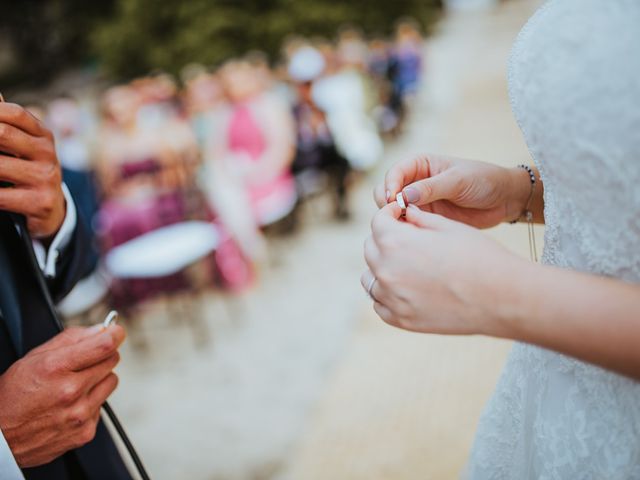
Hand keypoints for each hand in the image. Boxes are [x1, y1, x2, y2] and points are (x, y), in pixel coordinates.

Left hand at [0, 102, 65, 238]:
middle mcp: (48, 154)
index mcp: (43, 136)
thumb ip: (6, 124)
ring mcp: (46, 178)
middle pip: (3, 133)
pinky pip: (0, 196)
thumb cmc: (27, 173)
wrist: (50, 212)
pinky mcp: (41, 202)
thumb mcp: (22, 147)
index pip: (14, 113)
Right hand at [0, 325, 125, 467]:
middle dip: (101, 356)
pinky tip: (70, 406)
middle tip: (84, 362)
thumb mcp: (34, 358)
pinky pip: (102, 406)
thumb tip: (100, 329)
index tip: (115, 332)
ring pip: (111, 381)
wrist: (1, 439)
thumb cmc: (12, 397)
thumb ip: (70, 339)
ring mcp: (80, 414)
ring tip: (75, 386)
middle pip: (112, 360)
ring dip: (98, 379)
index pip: (104, 345)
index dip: (114, 334)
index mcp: (56, 368)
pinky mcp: (85, 431)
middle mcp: (71, 391)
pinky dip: (91, 403)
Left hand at [361, 203, 524, 335]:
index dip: (389, 214)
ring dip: (381, 266)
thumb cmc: (480, 257)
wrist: (502, 298)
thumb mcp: (449, 227)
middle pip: (370, 248)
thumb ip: (420, 219)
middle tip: (404, 238)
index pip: (377, 222)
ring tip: (404, 264)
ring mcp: (392, 298)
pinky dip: (386, 294)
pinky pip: (379, 304)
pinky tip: (404, 288)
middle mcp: (387, 270)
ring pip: (370, 278)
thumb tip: (405, 214)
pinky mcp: (401, 320)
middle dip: (384, 238)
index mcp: (396, 242)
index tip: (400, 214)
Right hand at [373, 154, 530, 227]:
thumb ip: (431, 188)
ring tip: (407, 225)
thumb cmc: (483, 180)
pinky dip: (406, 230)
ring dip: (395, 218)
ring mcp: (418, 202)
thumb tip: (404, 196)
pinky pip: (407, 225)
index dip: (390, 185)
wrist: (503, 200)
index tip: (394, 199)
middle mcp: (414, 183)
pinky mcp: (425, 219)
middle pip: (386, 192)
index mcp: (420, 165)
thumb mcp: (458, 180)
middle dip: (388, 203)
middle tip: (399, 215)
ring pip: (393, 211)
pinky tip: (414, 235)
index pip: (395, 173)